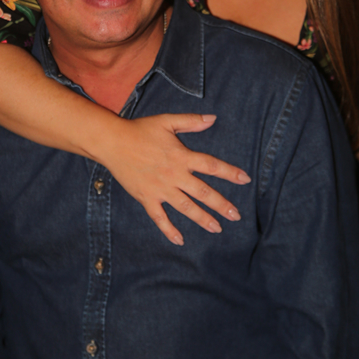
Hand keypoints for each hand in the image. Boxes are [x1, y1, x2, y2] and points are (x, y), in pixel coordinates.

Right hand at [102, 113, 250, 244]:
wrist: (113, 143)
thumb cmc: (140, 130)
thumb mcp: (167, 121)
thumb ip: (191, 121)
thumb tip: (213, 118)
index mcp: (181, 156)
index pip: (211, 166)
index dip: (229, 172)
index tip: (245, 179)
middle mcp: (174, 175)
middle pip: (203, 192)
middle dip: (221, 205)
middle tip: (236, 216)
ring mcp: (160, 189)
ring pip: (186, 208)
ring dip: (202, 219)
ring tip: (217, 228)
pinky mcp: (146, 198)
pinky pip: (159, 218)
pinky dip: (169, 230)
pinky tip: (180, 240)